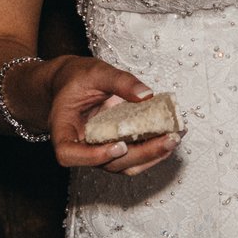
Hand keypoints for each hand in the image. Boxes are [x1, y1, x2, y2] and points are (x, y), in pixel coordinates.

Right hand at [41, 57, 179, 176]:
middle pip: (107, 164)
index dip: (93, 157)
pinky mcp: (114, 148)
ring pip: (124, 165)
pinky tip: (171, 135)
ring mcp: (98, 151)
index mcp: (63, 130)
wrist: (72, 82)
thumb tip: (147, 95)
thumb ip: (120, 81)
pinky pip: (133, 157)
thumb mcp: (96, 72)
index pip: (69, 154)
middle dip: (140, 154)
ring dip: (151, 156)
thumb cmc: (77, 78)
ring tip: (174, 138)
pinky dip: (153, 149)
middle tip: (168, 140)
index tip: (119, 146)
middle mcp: (80, 147)